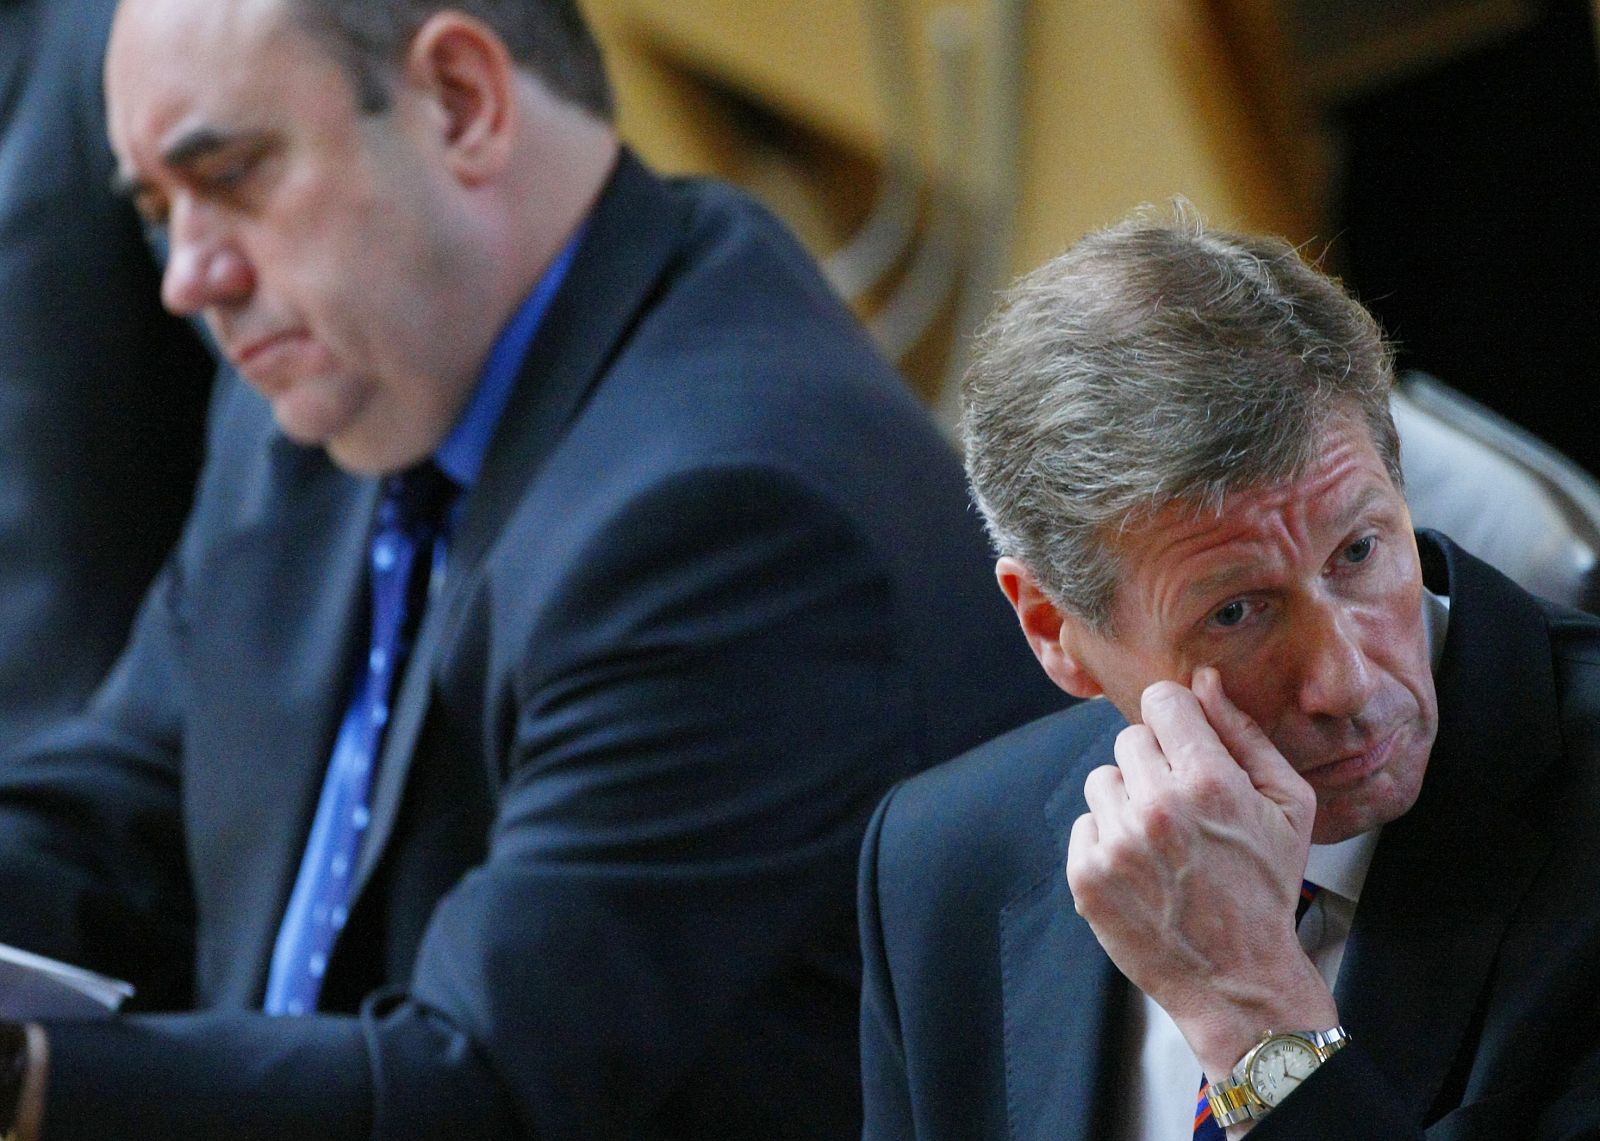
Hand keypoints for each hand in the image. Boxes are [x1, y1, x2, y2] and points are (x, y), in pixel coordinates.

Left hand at [1064, 667, 1336, 1076]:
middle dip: (1155, 763)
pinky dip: (1108, 841)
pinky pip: (1085, 824)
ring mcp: (1117, 843)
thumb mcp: (1289, 806)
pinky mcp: (1087, 875)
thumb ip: (1245, 734)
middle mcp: (1157, 808)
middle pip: (1130, 738)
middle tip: (1183, 807)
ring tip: (1163, 841)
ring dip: (1128, 800)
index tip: (1185, 743)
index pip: (1162, 701)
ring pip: (1103, 779)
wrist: (1236, 978)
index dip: (1177, 719)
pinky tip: (1143, 869)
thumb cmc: (1268, 887)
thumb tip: (1204, 682)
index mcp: (1210, 782)